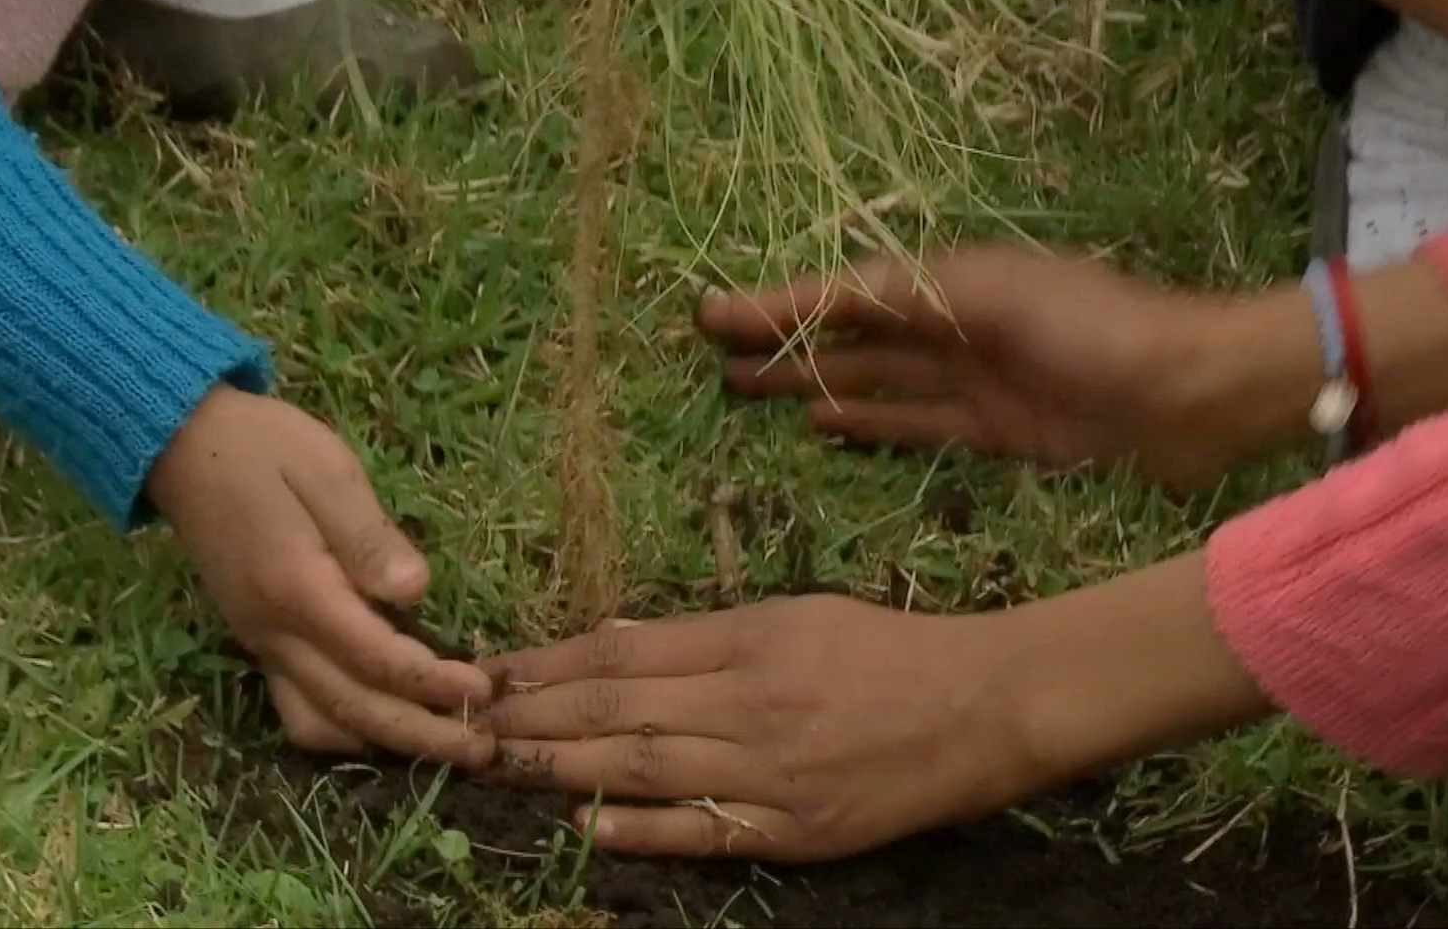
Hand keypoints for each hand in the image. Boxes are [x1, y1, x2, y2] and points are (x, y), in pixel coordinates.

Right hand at [146, 384, 494, 766]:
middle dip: (421, 735)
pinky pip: (298, 708)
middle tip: (481, 751)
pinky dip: (344, 728)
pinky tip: (386, 721)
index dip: (434, 682)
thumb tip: (415, 592)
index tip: (484, 689)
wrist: (184, 449)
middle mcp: (274, 633)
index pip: (375, 658)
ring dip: (383, 741)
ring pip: (319, 723)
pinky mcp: (259, 644)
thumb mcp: (326, 471)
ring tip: (442, 741)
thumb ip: (368, 536)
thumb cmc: (264, 449)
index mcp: (296, 589)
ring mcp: (261, 644)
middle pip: (352, 708)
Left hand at [477, 595, 1049, 861]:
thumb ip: (704, 634)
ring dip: (563, 771)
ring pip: (646, 771)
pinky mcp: (795, 832)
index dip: (548, 664)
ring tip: (498, 768)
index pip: (623, 654)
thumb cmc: (889, 649)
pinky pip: (705, 833)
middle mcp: (748, 705)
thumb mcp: (796, 614)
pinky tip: (588, 828)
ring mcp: (770, 774)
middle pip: (619, 712)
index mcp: (748, 641)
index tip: (490, 671)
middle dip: (533, 718)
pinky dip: (643, 832)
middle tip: (462, 723)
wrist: (984, 706)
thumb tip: (615, 641)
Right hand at [698, 245, 1275, 490]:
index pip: (845, 292)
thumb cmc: (1101, 330)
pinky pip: (916, 424)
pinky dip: (870, 423)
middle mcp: (956, 326)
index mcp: (954, 281)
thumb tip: (834, 295)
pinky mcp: (999, 431)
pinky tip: (823, 423)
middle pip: (852, 335)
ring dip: (813, 381)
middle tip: (710, 355)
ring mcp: (976, 380)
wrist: (1199, 393)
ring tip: (745, 387)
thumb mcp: (998, 298)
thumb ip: (914, 298)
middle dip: (784, 341)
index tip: (708, 312)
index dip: (779, 302)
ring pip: (874, 381)